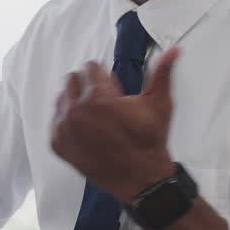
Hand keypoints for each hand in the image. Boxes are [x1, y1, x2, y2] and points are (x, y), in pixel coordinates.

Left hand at [50, 47, 179, 202]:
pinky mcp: (57, 143)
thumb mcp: (158, 104)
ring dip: (75, 102)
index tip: (113, 88)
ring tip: (96, 117)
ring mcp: (63, 128)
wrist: (139, 178)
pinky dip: (68, 122)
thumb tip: (174, 50)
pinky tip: (86, 130)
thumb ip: (162, 74)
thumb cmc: (148, 141)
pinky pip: (55, 121)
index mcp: (97, 97)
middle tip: (104, 101)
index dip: (104, 76)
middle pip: (72, 81)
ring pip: (61, 99)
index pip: (89, 68)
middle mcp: (75, 110)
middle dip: (87, 85)